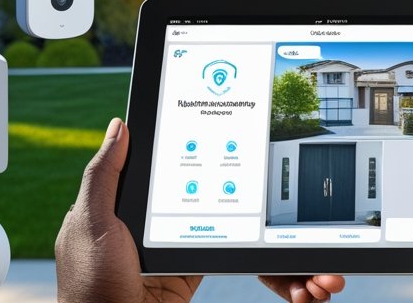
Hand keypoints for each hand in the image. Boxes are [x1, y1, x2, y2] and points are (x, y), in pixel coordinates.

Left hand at [55, 117, 346, 302]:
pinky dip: (279, 280)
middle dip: (277, 218)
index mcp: (138, 202)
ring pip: (247, 241)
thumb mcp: (91, 222)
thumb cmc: (90, 285)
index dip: (228, 164)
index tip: (265, 156)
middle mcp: (165, 220)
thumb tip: (120, 125)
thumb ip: (107, 175)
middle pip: (232, 203)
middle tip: (308, 226)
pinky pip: (244, 267)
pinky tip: (302, 289)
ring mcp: (184, 248)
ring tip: (322, 281)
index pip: (188, 168)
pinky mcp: (193, 273)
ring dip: (291, 262)